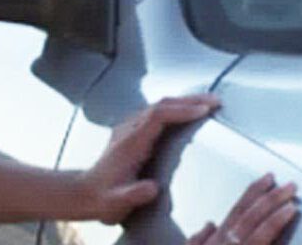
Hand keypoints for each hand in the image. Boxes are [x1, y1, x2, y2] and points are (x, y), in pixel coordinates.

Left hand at [77, 94, 220, 223]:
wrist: (86, 193)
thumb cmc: (104, 197)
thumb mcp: (116, 202)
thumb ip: (133, 194)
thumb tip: (152, 188)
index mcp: (130, 143)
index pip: (158, 116)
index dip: (182, 110)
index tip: (204, 110)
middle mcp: (129, 130)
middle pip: (161, 105)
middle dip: (190, 100)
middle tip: (216, 101)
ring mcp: (129, 128)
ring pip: (159, 105)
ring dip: (184, 101)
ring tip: (208, 103)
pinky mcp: (132, 132)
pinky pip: (156, 112)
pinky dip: (176, 108)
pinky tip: (187, 111)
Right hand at [187, 174, 298, 244]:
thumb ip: (198, 240)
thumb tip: (209, 224)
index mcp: (218, 239)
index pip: (239, 209)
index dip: (254, 191)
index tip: (269, 178)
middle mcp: (228, 242)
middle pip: (251, 214)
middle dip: (271, 196)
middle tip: (290, 184)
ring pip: (261, 227)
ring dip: (276, 211)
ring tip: (292, 200)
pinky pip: (269, 242)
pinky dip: (282, 229)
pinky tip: (297, 222)